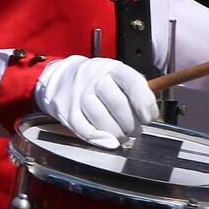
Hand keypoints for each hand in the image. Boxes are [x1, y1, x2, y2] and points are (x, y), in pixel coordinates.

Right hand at [34, 56, 157, 148]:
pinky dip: (99, 139)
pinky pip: (84, 129)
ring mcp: (77, 94)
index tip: (149, 118)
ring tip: (122, 136)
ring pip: (101, 118)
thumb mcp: (115, 76)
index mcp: (110, 68)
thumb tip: (149, 114)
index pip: (133, 83)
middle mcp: (92, 78)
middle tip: (135, 130)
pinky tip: (108, 140)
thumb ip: (134, 91)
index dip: (145, 104)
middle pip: (117, 104)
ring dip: (117, 133)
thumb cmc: (94, 81)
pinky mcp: (66, 110)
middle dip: (131, 123)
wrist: (59, 78)